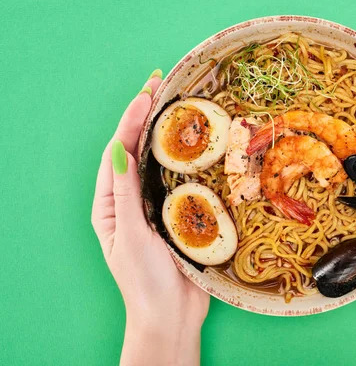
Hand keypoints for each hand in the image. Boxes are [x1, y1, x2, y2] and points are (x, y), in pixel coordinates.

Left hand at [91, 70, 209, 365]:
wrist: (172, 316)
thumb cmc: (145, 281)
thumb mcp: (132, 235)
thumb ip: (126, 192)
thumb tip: (119, 148)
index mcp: (111, 204)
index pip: (118, 153)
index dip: (131, 121)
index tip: (146, 93)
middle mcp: (131, 201)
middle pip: (137, 151)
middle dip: (146, 117)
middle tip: (160, 85)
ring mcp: (156, 206)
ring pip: (160, 162)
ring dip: (167, 133)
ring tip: (178, 105)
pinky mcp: (180, 214)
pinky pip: (182, 181)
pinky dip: (187, 160)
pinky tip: (198, 145)